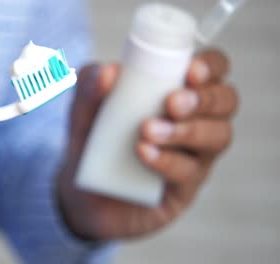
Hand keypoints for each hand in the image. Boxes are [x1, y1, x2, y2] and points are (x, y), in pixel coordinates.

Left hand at [57, 49, 237, 239]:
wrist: (84, 193)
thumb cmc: (92, 142)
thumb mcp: (83, 111)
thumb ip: (90, 87)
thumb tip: (109, 72)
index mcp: (176, 91)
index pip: (213, 70)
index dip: (212, 66)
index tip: (190, 70)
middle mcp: (193, 120)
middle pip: (226, 101)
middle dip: (203, 99)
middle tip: (171, 103)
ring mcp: (193, 156)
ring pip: (218, 137)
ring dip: (187, 130)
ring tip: (148, 130)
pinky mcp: (184, 187)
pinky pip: (190, 172)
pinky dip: (168, 160)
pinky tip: (144, 153)